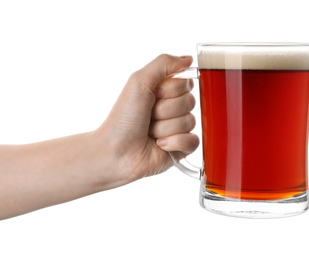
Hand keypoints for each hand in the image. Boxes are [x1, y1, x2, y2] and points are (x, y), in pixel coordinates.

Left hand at [98, 54, 199, 181]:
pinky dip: (174, 143)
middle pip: (189, 102)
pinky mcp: (181, 148)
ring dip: (164, 128)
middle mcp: (173, 108)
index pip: (185, 83)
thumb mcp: (139, 81)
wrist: (116, 151)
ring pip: (190, 122)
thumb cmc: (123, 118)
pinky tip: (159, 145)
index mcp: (164, 91)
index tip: (151, 96)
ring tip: (149, 132)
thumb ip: (164, 63)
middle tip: (148, 117)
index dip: (168, 91)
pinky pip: (192, 141)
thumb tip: (188, 59)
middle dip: (165, 110)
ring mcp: (178, 128)